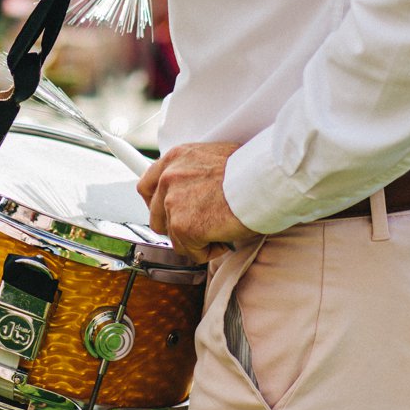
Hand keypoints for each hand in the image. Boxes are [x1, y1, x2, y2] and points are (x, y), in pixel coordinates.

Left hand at [138, 141, 254, 261]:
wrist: (262, 180)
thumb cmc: (250, 170)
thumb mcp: (213, 158)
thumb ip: (195, 173)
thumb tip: (196, 190)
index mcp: (175, 158)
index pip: (147, 186)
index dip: (158, 205)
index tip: (170, 213)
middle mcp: (168, 178)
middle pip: (156, 216)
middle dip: (176, 226)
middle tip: (199, 228)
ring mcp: (173, 202)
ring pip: (174, 237)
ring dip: (195, 239)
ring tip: (219, 230)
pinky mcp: (183, 226)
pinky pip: (191, 251)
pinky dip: (207, 251)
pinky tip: (223, 238)